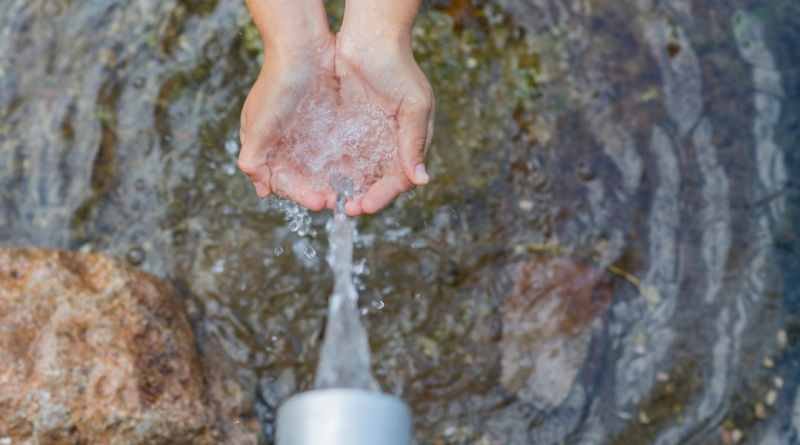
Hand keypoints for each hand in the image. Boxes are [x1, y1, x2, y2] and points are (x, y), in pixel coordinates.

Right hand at [237, 35, 338, 210]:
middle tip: (337, 200)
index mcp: (263, 145)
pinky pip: (335, 150)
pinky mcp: (326, 123)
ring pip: (319, 167)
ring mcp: (306, 133)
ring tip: (350, 191)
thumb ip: (254, 156)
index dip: (299, 194)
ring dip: (332, 182)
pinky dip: (343, 163)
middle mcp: (284, 142)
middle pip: (301, 178)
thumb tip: (259, 188)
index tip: (319, 202)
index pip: (281, 181)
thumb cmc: (276, 83)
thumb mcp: (259, 123)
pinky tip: (357, 171)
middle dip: (317, 191)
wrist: (303, 46)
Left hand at [335, 28, 434, 215]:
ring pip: (358, 173)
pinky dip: (333, 170)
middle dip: (363, 198)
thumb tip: (421, 179)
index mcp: (410, 142)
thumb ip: (414, 141)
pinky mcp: (346, 128)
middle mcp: (389, 144)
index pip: (399, 180)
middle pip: (377, 182)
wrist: (369, 37)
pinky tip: (322, 179)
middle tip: (346, 209)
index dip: (383, 196)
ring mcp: (367, 137)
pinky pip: (340, 156)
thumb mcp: (414, 104)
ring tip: (332, 200)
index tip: (364, 206)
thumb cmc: (398, 67)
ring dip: (347, 189)